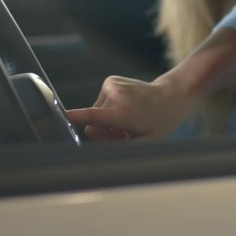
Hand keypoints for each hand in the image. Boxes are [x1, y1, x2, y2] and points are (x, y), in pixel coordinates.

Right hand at [66, 74, 199, 140]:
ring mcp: (111, 85)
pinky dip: (109, 110)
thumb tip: (97, 154)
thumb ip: (119, 149)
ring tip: (128, 122)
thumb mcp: (145, 143)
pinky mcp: (109, 81)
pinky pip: (99, 104)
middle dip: (104, 134)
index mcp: (124, 112)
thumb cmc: (161, 122)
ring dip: (108, 122)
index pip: (94, 117)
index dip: (76, 119)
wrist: (172, 96)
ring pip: (95, 114)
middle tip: (124, 135)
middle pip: (93, 125)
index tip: (63, 117)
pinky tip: (125, 110)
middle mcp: (115, 95)